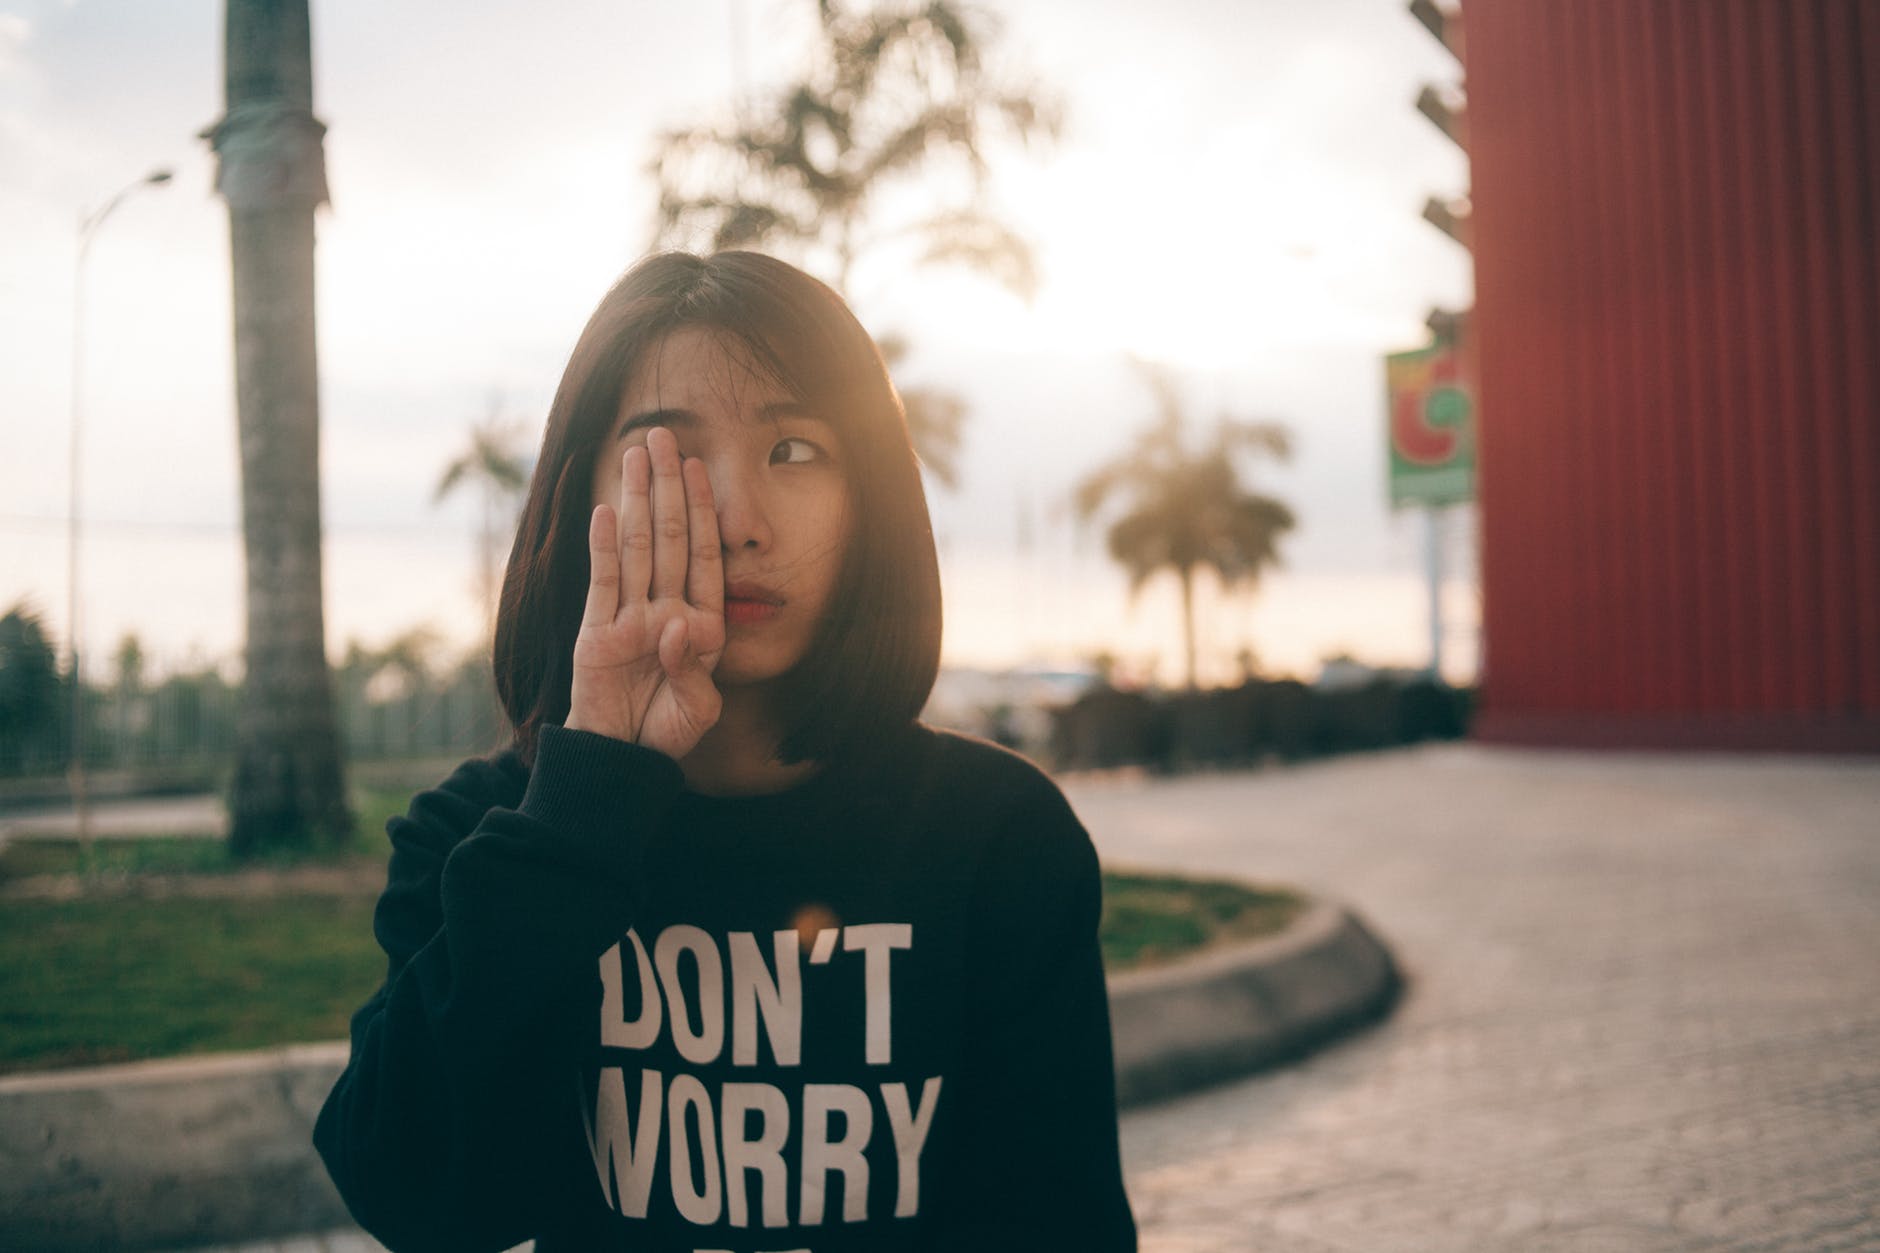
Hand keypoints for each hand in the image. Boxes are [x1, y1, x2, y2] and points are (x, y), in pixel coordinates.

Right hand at [566, 426, 725, 759]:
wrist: (623, 758)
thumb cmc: (667, 732)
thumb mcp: (698, 708)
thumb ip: (692, 668)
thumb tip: (679, 626)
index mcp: (700, 623)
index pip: (702, 554)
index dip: (700, 509)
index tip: (699, 465)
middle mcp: (665, 610)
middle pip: (667, 537)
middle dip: (667, 486)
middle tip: (662, 435)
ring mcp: (628, 617)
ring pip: (635, 548)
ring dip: (636, 500)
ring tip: (634, 455)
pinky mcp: (595, 632)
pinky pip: (602, 582)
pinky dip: (604, 547)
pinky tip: (606, 510)